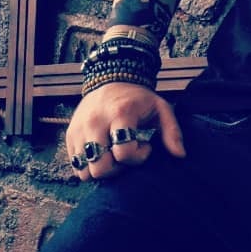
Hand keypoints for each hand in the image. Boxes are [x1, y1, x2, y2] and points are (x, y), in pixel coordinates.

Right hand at [64, 83, 185, 181]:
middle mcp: (95, 122)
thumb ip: (172, 131)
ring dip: (102, 170)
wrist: (111, 80)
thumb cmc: (139, 99)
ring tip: (113, 155)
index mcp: (120, 114)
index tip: (145, 145)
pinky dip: (89, 166)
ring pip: (84, 171)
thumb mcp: (161, 109)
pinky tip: (103, 154)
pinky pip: (75, 166)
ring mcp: (79, 130)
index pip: (124, 152)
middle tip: (127, 156)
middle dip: (117, 169)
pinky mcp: (70, 136)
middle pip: (100, 167)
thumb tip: (180, 155)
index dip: (138, 157)